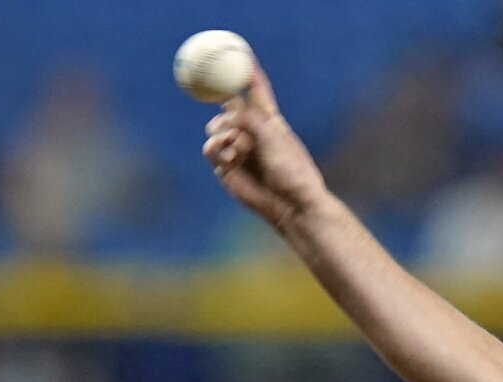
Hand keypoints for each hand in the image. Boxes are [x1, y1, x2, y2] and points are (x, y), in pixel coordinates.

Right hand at [201, 64, 330, 230]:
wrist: (291, 206)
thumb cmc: (291, 171)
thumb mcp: (273, 138)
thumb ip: (250, 118)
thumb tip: (227, 106)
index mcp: (270, 122)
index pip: (257, 92)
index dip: (248, 74)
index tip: (240, 54)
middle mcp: (252, 133)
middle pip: (228, 106)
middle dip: (222, 101)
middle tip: (219, 98)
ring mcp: (238, 149)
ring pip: (215, 127)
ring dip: (221, 131)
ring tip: (236, 143)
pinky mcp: (226, 167)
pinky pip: (211, 149)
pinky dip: (217, 148)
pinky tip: (230, 156)